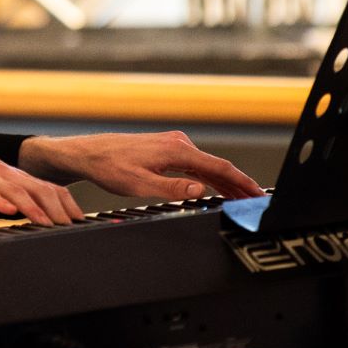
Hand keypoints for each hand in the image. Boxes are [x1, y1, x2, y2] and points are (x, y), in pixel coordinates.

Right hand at [0, 134, 83, 224]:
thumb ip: (4, 199)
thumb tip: (21, 215)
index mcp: (10, 175)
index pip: (46, 187)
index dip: (65, 203)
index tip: (79, 221)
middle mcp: (3, 173)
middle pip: (38, 189)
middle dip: (58, 209)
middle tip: (72, 227)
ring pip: (16, 191)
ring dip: (34, 208)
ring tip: (48, 223)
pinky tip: (8, 212)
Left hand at [17, 131, 263, 201]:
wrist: (88, 153)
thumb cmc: (109, 167)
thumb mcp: (138, 183)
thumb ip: (171, 188)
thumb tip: (201, 190)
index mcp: (176, 150)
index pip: (219, 168)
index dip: (242, 183)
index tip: (259, 195)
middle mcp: (178, 143)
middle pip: (218, 167)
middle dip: (240, 185)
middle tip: (258, 204)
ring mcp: (173, 145)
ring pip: (208, 167)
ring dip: (226, 183)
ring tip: (244, 200)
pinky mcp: (167, 150)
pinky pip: (196, 166)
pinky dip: (210, 178)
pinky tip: (218, 190)